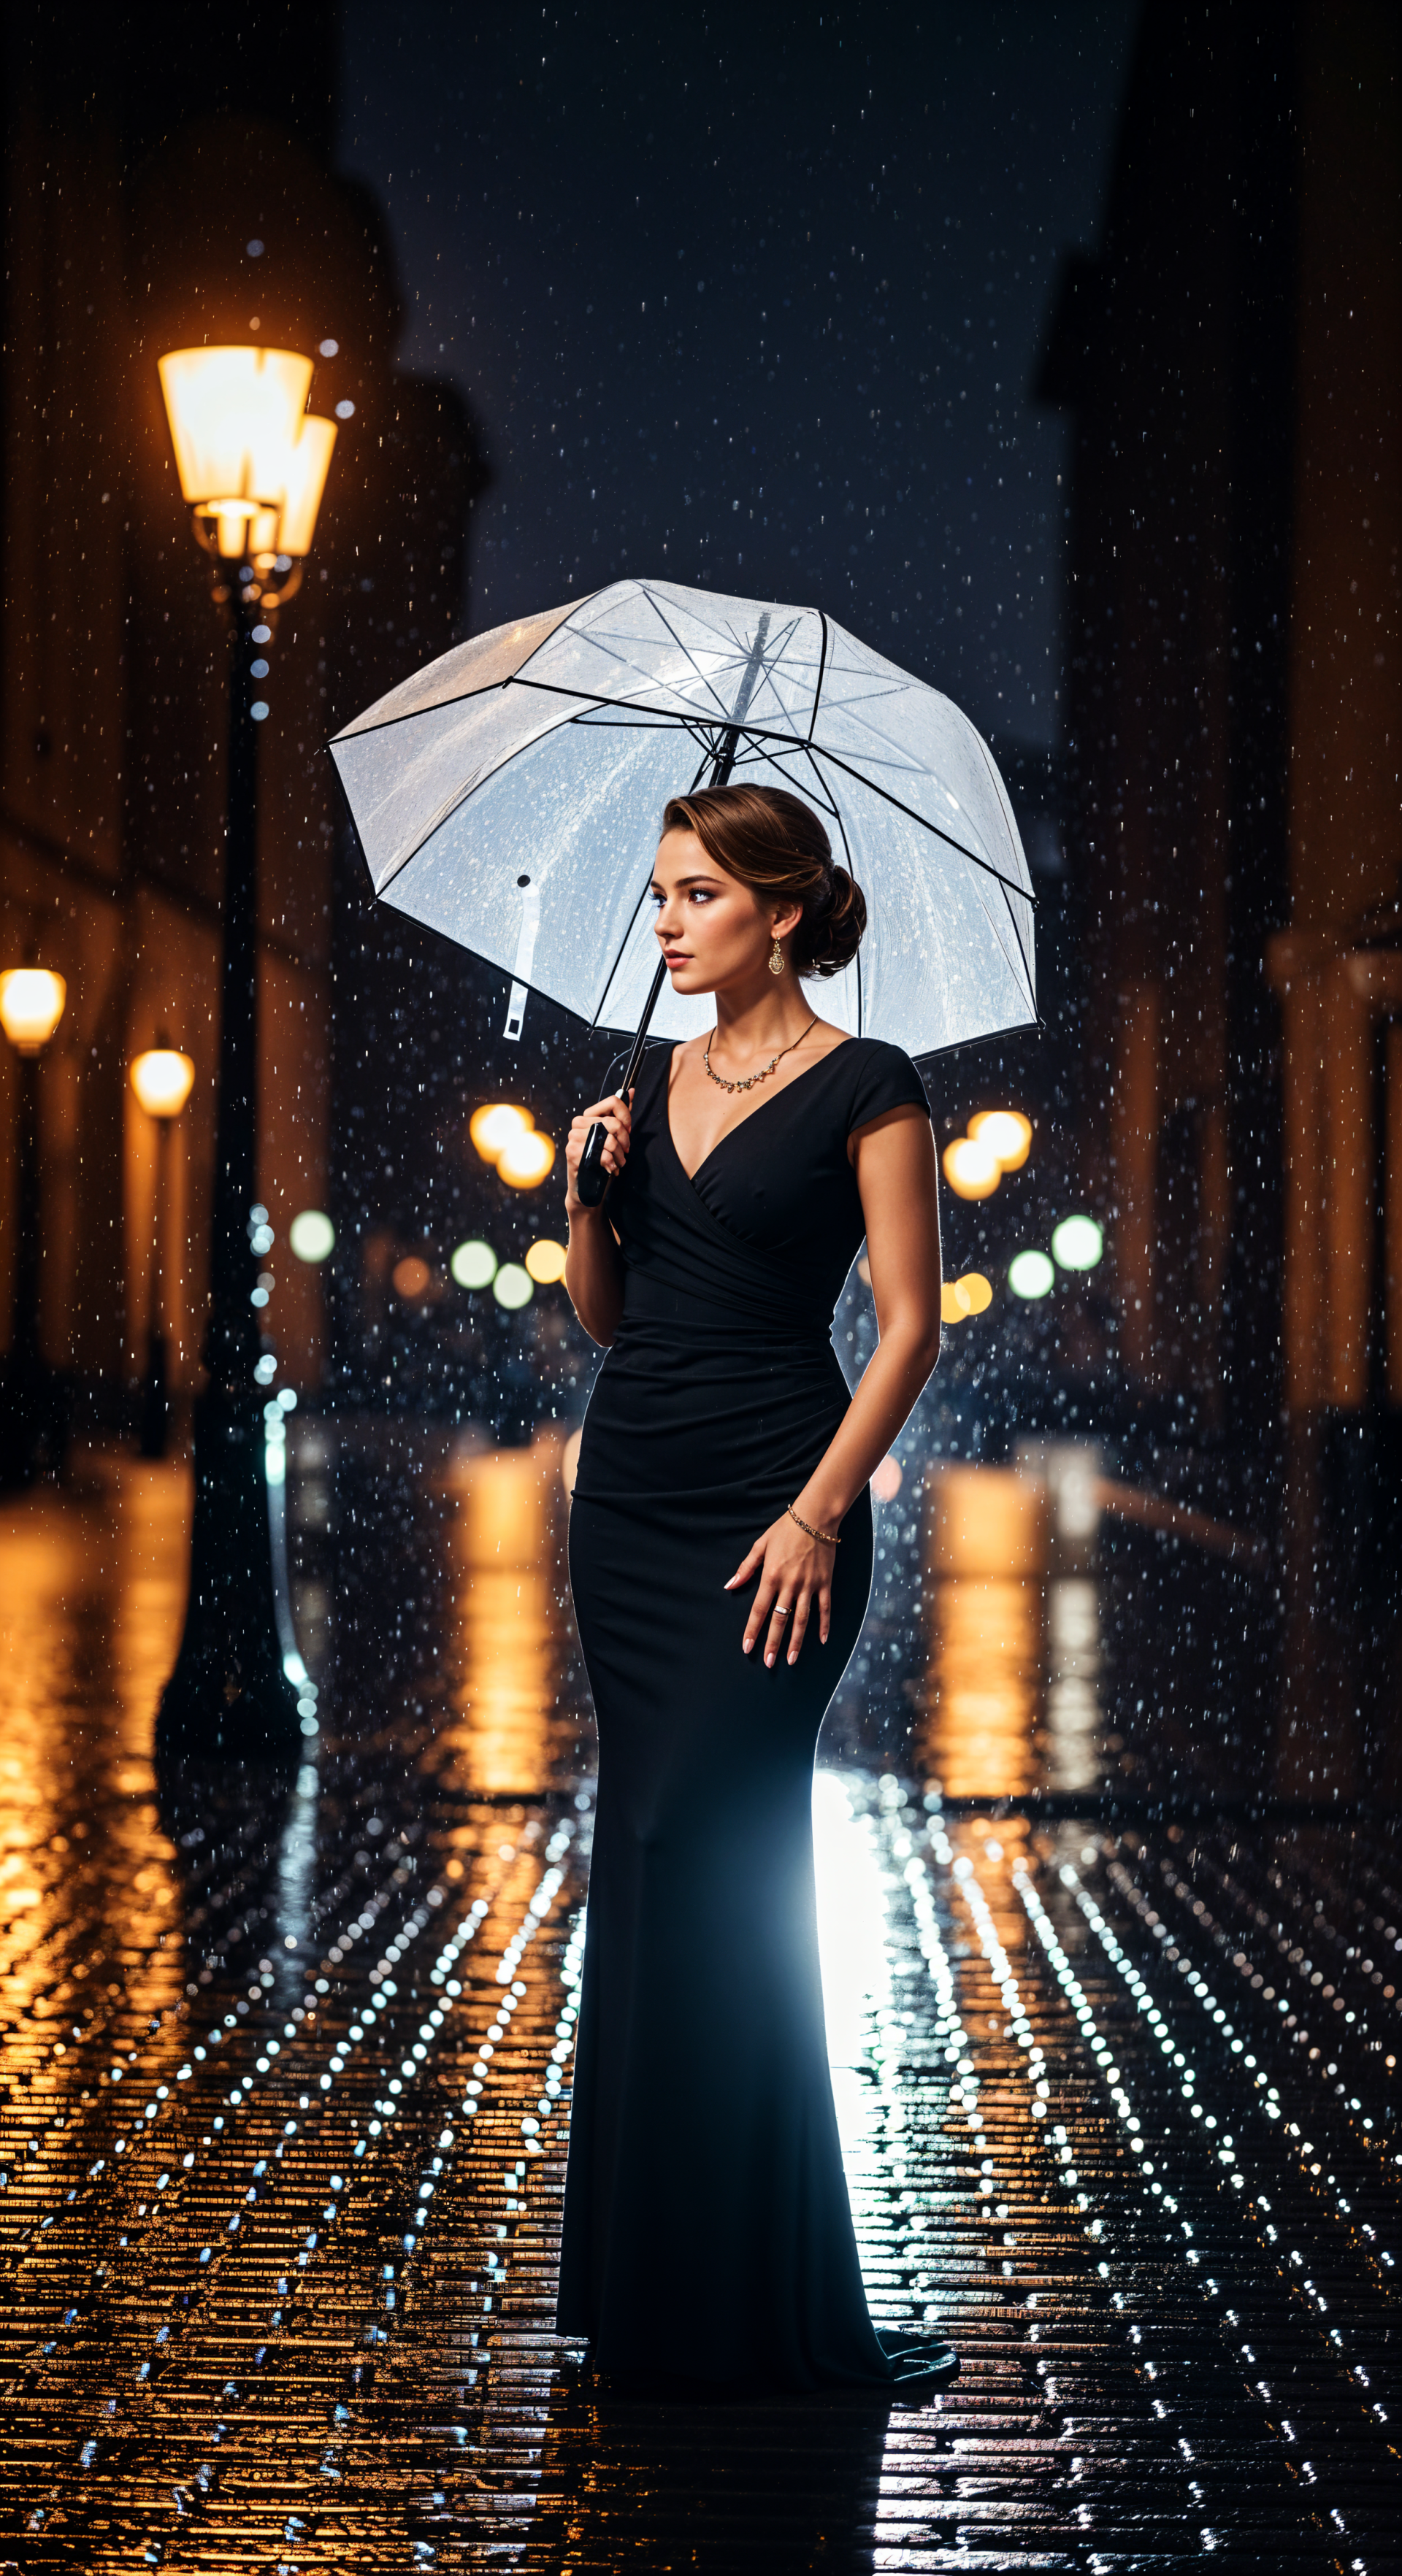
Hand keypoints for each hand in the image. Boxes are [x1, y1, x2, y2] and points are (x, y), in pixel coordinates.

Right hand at [565, 1089, 632, 1214]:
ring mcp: (573, 1139)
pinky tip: (610, 1170)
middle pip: (613, 1122)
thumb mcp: (614, 1138)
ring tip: (618, 1163)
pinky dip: (611, 1164)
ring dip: (619, 1155)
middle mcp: (578, 1124)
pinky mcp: (573, 1154)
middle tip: (625, 1151)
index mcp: (588, 1116)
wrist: (588, 1191)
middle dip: (625, 1140)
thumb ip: (621, 1115)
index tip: (628, 1130)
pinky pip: (602, 1154)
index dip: (626, 1116)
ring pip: (609, 1139)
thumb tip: (632, 1091)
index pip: (613, 1101)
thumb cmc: (601, 1163)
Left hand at [725, 1510, 836, 1666]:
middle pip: (779, 1620)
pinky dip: (823, 1625)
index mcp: (771, 1576)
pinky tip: (822, 1640)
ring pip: (802, 1619)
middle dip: (773, 1643)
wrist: (816, 1517)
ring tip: (792, 1659)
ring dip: (796, 1641)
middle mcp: (790, 1585)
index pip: (759, 1610)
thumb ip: (746, 1568)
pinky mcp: (825, 1583)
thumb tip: (730, 1585)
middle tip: (769, 1662)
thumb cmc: (785, 1529)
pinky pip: (824, 1608)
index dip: (752, 1630)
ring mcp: (809, 1586)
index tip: (748, 1647)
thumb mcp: (761, 1545)